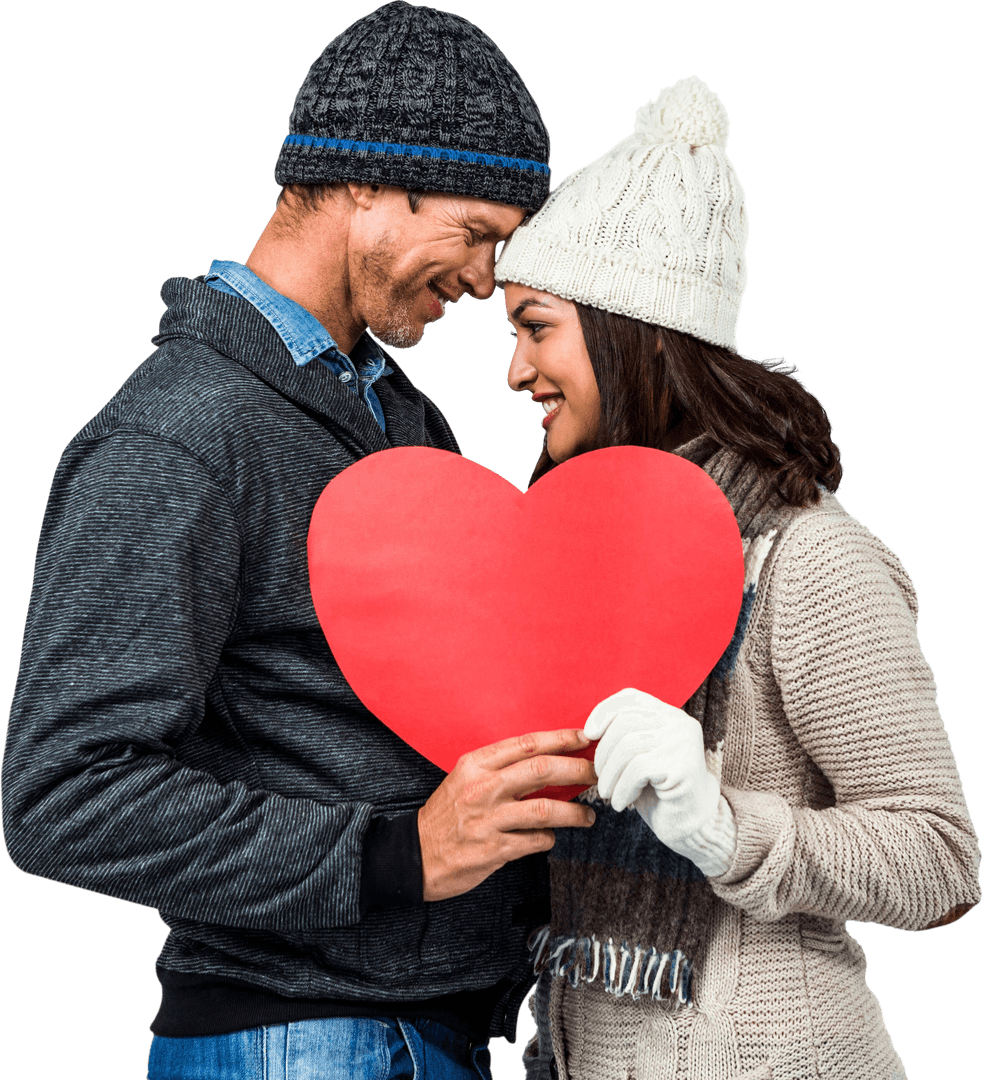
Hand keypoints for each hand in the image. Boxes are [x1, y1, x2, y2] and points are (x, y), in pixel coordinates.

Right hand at [418, 728, 597, 901]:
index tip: (584, 739)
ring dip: (573, 812)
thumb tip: (548, 762)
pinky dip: (548, 838)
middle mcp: (482, 788)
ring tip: (587, 815)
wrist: (415, 855)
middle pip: (541, 770)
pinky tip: (550, 837)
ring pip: (545, 809)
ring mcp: (488, 820)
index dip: (560, 739)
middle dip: (577, 769)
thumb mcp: (464, 780)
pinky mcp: (493, 850)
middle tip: (597, 774)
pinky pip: (534, 841)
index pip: (527, 744)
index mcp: (476, 765)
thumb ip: (500, 770)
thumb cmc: (445, 816)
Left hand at [584, 688, 734, 876]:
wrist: (690, 823)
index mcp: (668, 714)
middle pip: (625, 721)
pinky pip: (638, 769)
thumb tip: (587, 731)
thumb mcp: (637, 756)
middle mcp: (679, 722)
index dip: (604, 711)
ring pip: (628, 745)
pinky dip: (622, 788)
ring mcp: (683, 741)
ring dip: (610, 773)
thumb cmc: (657, 790)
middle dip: (603, 751)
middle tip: (598, 778)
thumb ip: (622, 735)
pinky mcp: (682, 764)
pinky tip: (621, 803)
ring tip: (607, 793)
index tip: (589, 734)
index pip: (631, 697)